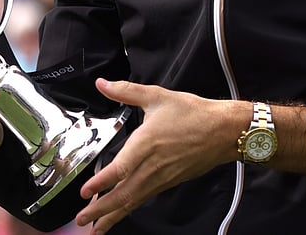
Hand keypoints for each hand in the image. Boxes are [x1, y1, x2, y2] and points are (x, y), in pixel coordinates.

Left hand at [74, 79, 240, 233]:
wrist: (224, 131)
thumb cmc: (193, 114)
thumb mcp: (157, 97)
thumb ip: (126, 91)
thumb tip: (102, 84)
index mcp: (146, 144)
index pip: (119, 169)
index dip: (101, 183)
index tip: (84, 192)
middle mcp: (152, 166)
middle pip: (123, 194)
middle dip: (101, 210)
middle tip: (81, 221)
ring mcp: (161, 178)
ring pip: (133, 201)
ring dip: (113, 215)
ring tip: (96, 228)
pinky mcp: (169, 182)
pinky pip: (145, 198)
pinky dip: (129, 208)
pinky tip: (121, 211)